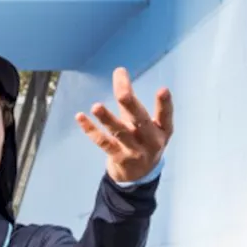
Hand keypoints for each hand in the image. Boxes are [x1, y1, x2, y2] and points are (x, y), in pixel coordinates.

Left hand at [76, 67, 173, 183]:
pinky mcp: (118, 158)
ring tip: (96, 106)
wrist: (139, 176)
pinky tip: (80, 117)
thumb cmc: (142, 141)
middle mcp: (150, 141)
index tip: (163, 90)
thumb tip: (119, 71)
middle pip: (140, 121)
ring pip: (120, 133)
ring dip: (107, 119)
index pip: (165, 116)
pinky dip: (91, 130)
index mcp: (162, 130)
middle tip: (122, 92)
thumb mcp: (145, 124)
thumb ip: (131, 101)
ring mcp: (134, 151)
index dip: (165, 104)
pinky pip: (103, 142)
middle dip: (131, 105)